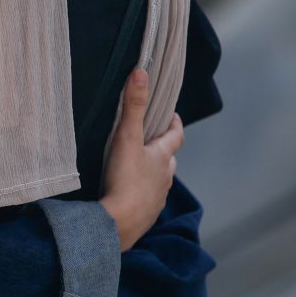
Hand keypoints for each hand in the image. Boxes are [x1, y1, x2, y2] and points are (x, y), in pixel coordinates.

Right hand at [99, 68, 184, 250]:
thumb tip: (141, 72)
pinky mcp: (146, 215)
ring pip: (159, 180)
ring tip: (137, 166)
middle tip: (149, 139)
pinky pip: (147, 199)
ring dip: (152, 171)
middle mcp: (165, 177)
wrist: (118, 224)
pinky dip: (141, 192)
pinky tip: (128, 192)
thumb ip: (133, 105)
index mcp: (163, 157)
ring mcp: (157, 198)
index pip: (176, 135)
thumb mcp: (127, 137)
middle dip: (162, 148)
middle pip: (169, 158)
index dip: (174, 123)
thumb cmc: (125, 180)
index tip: (170, 115)